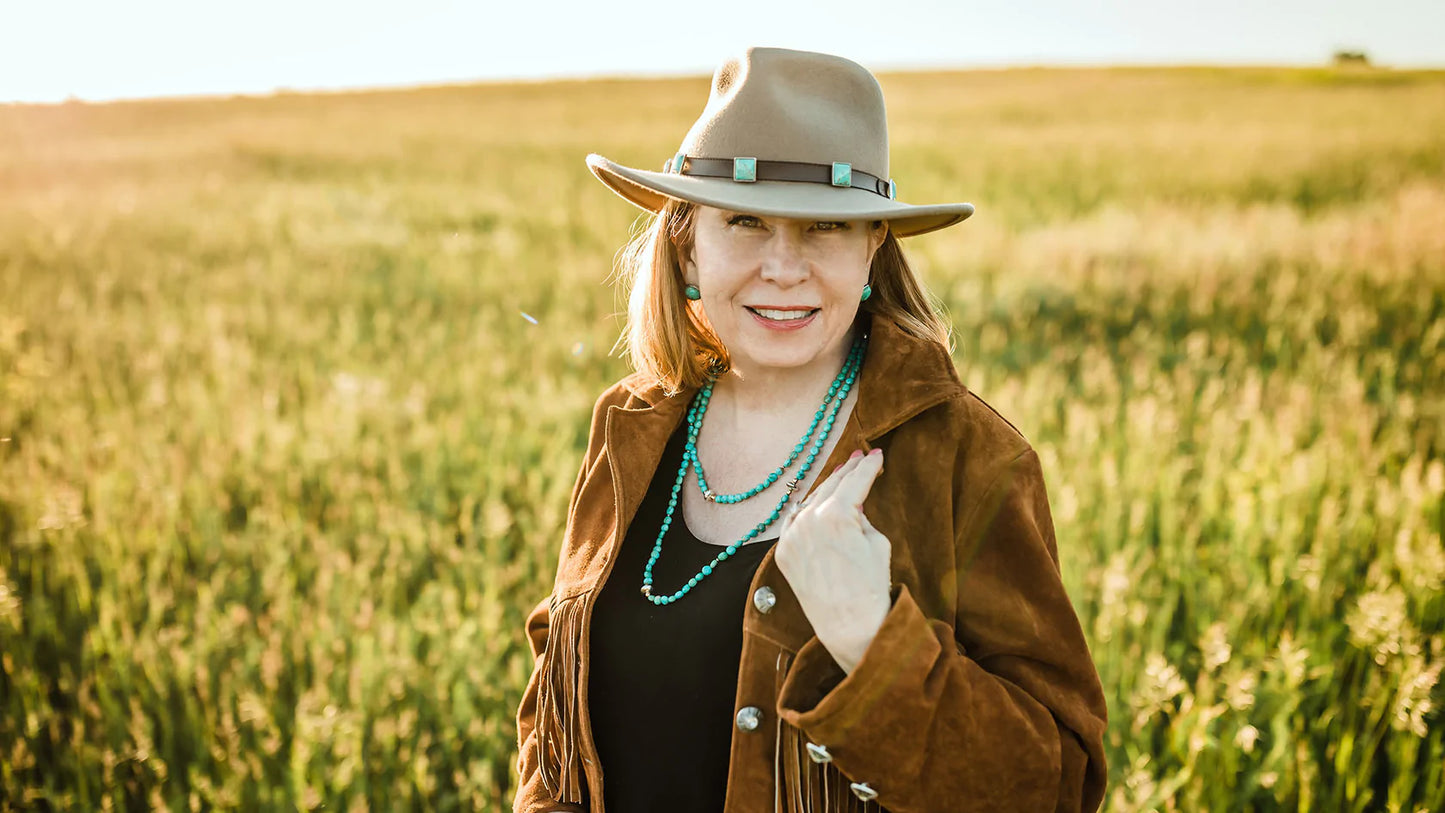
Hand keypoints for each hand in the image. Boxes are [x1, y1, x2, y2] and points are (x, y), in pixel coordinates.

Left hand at [774, 448, 890, 673]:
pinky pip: (795, 523)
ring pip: (810, 502)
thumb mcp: (877, 543)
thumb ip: (861, 516)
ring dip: (826, 489)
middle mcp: (808, 521)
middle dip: (848, 471)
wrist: (848, 626)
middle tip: (859, 457)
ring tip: (840, 476)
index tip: (876, 456)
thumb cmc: (871, 587)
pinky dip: (806, 511)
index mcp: (836, 515)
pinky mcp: (784, 552)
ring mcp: (792, 537)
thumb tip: (852, 505)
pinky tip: (815, 502)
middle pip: (831, 486)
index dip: (868, 467)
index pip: (855, 481)